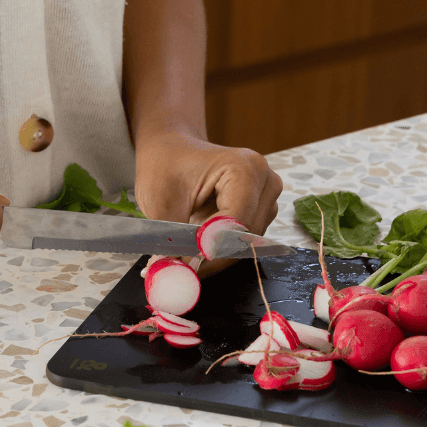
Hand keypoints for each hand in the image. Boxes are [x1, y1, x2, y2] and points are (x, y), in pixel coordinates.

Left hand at [134, 131, 282, 277]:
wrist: (173, 150)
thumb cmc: (166, 165)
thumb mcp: (159, 201)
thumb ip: (170, 241)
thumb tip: (174, 276)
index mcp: (245, 169)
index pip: (236, 224)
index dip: (209, 250)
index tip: (182, 266)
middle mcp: (265, 181)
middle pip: (245, 237)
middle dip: (211, 257)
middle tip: (178, 269)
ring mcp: (267, 195)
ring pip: (246, 243)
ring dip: (215, 254)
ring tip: (183, 251)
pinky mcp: (262, 208)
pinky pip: (245, 239)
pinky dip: (220, 247)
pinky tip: (198, 241)